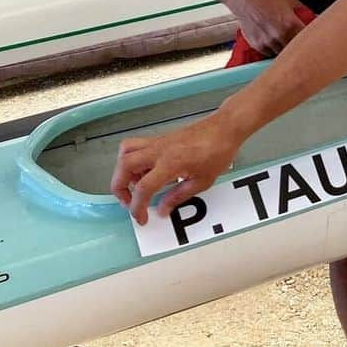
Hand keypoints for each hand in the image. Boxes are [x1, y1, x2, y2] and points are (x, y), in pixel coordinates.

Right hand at [110, 113, 242, 225]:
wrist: (225, 128)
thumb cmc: (218, 151)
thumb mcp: (202, 181)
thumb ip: (178, 196)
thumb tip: (162, 210)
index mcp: (170, 163)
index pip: (143, 188)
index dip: (137, 207)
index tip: (141, 217)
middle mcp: (159, 150)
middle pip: (124, 166)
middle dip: (120, 188)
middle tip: (130, 201)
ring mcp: (158, 142)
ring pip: (125, 151)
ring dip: (123, 171)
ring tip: (137, 184)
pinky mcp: (160, 138)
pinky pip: (136, 146)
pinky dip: (133, 159)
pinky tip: (147, 171)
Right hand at [231, 0, 314, 55]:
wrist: (246, 0)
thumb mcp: (291, 1)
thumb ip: (304, 11)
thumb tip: (316, 17)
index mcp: (291, 24)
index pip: (306, 41)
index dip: (311, 43)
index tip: (312, 42)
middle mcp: (280, 35)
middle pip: (295, 50)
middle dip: (298, 48)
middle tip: (301, 46)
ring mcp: (268, 42)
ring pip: (282, 54)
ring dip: (285, 50)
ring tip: (286, 43)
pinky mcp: (258, 46)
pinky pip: (270, 54)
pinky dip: (274, 50)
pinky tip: (275, 42)